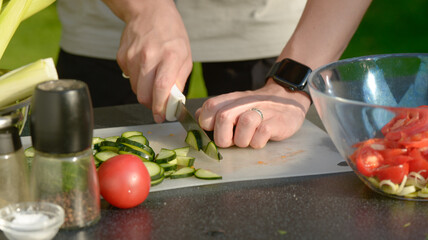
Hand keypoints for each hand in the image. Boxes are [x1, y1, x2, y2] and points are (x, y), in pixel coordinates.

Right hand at [111, 0, 192, 122]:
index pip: (161, 88)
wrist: (149, 12)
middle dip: (151, 105)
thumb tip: (173, 103)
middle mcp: (149, 56)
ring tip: (152, 80)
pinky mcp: (122, 56)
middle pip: (144, 94)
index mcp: (170, 56)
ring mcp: (133, 56)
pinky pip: (128, 78)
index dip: (160, 107)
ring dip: (144, 92)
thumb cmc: (171, 34)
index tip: (160, 116)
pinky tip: (144, 67)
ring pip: (135, 89)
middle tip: (157, 104)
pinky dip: (136, 79)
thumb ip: (179, 81)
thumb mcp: (185, 56)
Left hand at [195, 81, 310, 148]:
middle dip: (222, 137)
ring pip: (244, 125)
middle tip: (229, 142)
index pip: (210, 106)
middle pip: (224, 117)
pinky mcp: (276, 122)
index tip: (210, 131)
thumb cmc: (258, 107)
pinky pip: (261, 136)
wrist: (288, 98)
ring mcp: (262, 111)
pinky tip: (259, 140)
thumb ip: (217, 110)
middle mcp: (246, 103)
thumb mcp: (236, 104)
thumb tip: (197, 118)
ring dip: (241, 140)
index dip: (205, 121)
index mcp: (232, 99)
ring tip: (246, 141)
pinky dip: (256, 143)